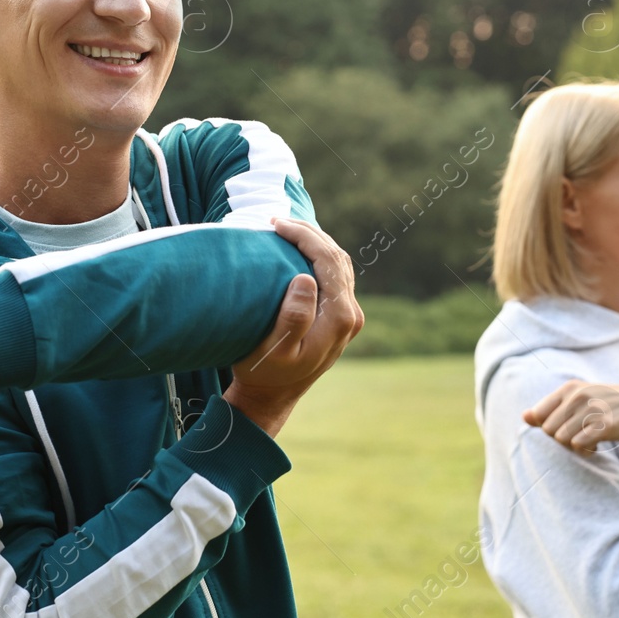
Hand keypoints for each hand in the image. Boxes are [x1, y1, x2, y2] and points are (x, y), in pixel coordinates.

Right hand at [223, 218, 363, 437]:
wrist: (274, 397)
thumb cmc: (267, 373)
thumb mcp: (274, 349)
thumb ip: (293, 316)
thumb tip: (307, 278)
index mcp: (340, 317)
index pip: (328, 260)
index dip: (304, 236)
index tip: (275, 224)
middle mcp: (352, 314)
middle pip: (337, 258)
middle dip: (309, 233)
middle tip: (277, 221)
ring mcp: (349, 316)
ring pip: (339, 264)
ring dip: (315, 242)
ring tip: (286, 229)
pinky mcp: (341, 317)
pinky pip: (335, 275)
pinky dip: (317, 256)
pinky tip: (297, 250)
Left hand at [522, 380, 618, 454]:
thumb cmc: (605, 403)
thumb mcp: (578, 398)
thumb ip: (550, 408)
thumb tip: (525, 417)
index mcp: (569, 388)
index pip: (539, 415)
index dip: (547, 427)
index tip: (562, 427)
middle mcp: (578, 396)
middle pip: (548, 430)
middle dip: (560, 438)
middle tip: (578, 435)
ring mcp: (592, 410)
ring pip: (562, 439)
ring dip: (573, 446)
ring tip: (587, 440)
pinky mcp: (605, 425)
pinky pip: (579, 445)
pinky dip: (585, 450)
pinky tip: (595, 445)